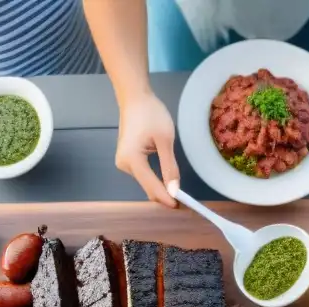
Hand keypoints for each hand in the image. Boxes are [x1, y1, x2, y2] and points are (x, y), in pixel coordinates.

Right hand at [115, 91, 179, 207]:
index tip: (183, 207)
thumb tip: (174, 190)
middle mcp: (124, 165)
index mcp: (132, 160)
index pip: (152, 187)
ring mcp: (123, 163)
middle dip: (165, 196)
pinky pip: (144, 175)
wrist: (135, 98)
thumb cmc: (151, 113)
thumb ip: (169, 166)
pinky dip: (155, 181)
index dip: (167, 199)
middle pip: (147, 188)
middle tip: (185, 203)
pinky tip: (166, 182)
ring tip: (179, 193)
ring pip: (146, 183)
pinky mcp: (127, 160)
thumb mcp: (165, 139)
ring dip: (160, 189)